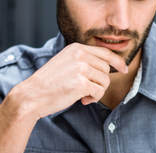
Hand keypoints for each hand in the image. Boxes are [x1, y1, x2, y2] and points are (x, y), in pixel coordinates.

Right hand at [7, 43, 127, 118]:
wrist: (32, 95)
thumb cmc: (48, 82)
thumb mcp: (65, 62)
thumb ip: (83, 60)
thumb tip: (108, 66)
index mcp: (76, 48)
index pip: (104, 52)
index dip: (117, 61)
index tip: (123, 69)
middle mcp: (79, 55)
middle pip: (106, 69)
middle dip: (100, 82)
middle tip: (87, 90)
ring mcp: (81, 69)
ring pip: (105, 81)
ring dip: (97, 92)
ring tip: (83, 95)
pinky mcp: (81, 83)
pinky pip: (99, 92)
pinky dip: (93, 98)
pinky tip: (82, 100)